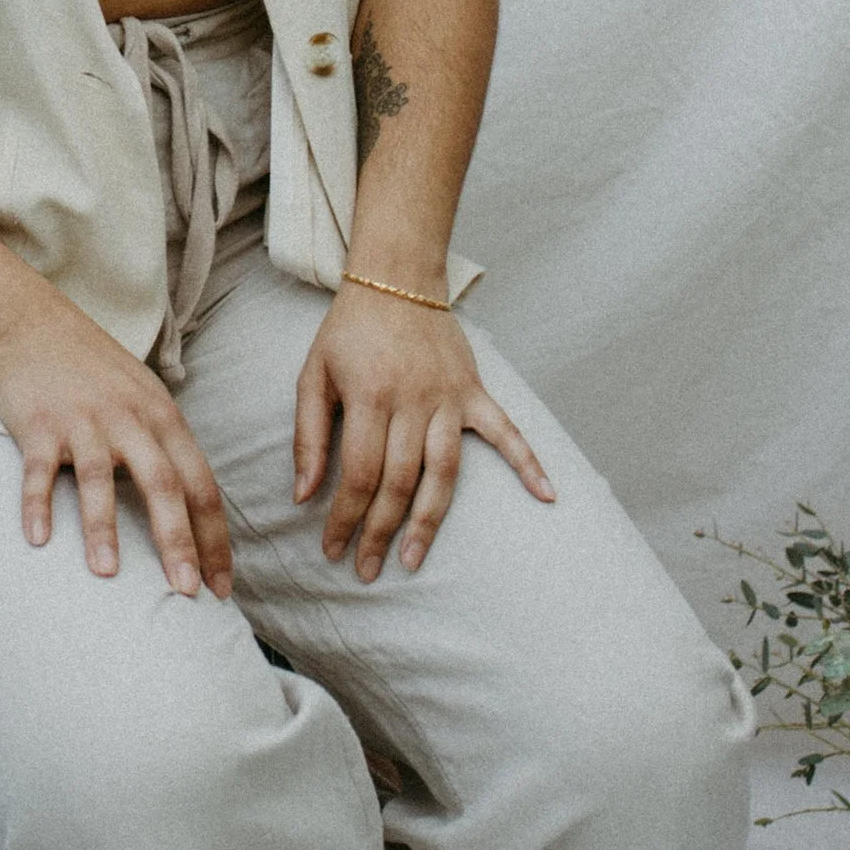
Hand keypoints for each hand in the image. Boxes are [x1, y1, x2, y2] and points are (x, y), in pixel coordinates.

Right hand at [0, 294, 233, 601]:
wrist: (32, 323)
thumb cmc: (94, 369)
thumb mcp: (145, 397)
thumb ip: (168, 446)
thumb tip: (196, 509)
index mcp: (163, 418)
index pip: (200, 484)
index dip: (214, 538)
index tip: (221, 587)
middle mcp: (128, 419)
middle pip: (161, 484)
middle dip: (177, 541)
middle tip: (186, 592)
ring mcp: (82, 421)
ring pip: (98, 479)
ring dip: (104, 528)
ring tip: (109, 575)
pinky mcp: (38, 424)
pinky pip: (39, 470)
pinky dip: (38, 504)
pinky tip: (38, 540)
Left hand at [294, 289, 553, 578]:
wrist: (396, 278)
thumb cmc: (349, 332)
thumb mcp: (313, 375)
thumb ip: (308, 435)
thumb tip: (302, 494)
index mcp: (369, 397)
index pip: (358, 474)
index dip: (345, 517)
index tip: (333, 549)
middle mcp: (413, 401)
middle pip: (400, 482)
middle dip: (380, 532)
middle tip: (367, 570)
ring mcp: (449, 398)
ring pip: (444, 471)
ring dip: (430, 520)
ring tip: (412, 559)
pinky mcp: (474, 391)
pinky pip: (507, 431)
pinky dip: (528, 462)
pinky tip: (547, 496)